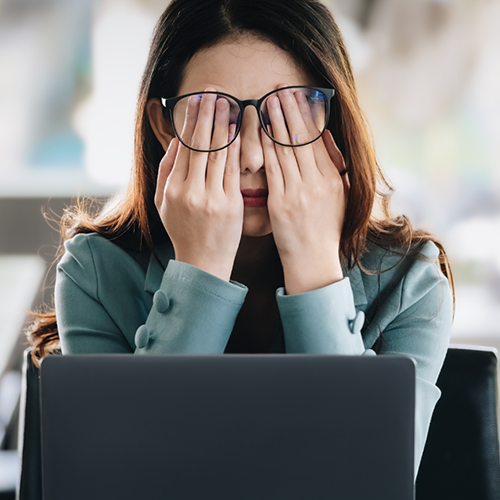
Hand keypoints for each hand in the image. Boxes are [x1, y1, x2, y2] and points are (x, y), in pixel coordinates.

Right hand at [154, 89, 243, 280]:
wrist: (203, 262)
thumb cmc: (183, 231)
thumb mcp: (164, 204)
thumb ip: (166, 171)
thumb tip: (175, 142)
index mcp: (173, 189)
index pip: (184, 147)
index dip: (192, 120)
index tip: (198, 99)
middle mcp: (191, 191)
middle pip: (200, 145)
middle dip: (208, 114)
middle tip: (214, 91)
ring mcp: (212, 198)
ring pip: (218, 154)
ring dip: (224, 125)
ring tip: (228, 103)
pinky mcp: (231, 205)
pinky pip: (234, 171)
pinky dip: (236, 148)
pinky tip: (239, 131)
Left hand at [262, 86, 348, 293]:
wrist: (314, 260)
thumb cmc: (325, 229)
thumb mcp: (341, 196)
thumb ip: (335, 165)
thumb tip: (327, 137)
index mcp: (332, 178)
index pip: (318, 138)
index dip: (306, 114)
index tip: (297, 94)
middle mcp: (317, 182)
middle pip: (302, 138)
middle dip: (290, 109)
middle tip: (279, 87)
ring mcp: (299, 192)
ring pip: (286, 149)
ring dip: (276, 122)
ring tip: (268, 100)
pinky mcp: (281, 203)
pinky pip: (272, 169)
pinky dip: (265, 147)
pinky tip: (259, 131)